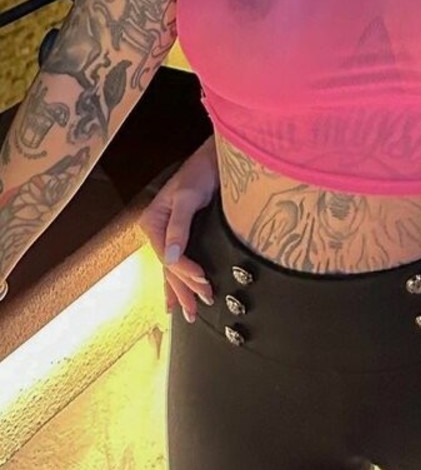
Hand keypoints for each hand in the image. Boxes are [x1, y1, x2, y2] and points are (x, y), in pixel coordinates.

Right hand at [140, 137, 217, 321]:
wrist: (217, 158)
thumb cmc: (202, 171)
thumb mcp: (189, 197)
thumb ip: (179, 227)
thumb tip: (171, 257)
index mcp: (153, 221)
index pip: (168, 256)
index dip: (184, 272)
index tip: (203, 282)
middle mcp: (157, 229)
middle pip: (169, 266)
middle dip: (183, 289)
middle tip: (196, 308)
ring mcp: (168, 233)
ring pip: (173, 268)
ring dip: (181, 290)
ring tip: (189, 312)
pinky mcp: (182, 233)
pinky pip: (178, 262)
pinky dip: (179, 280)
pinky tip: (177, 296)